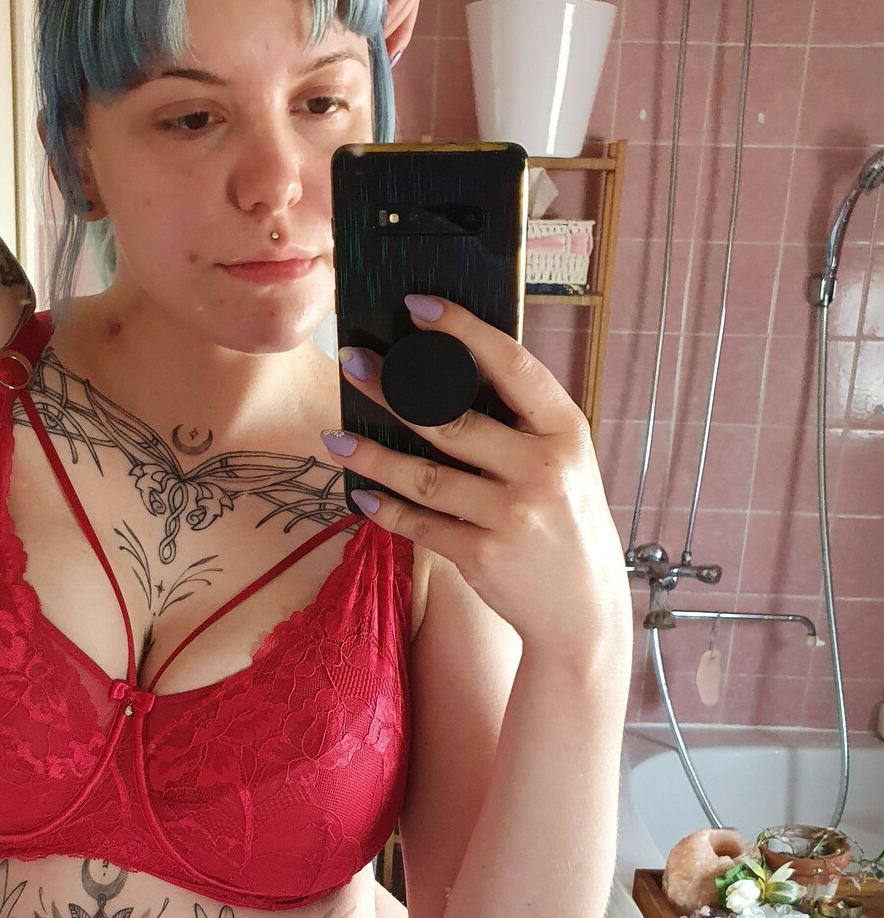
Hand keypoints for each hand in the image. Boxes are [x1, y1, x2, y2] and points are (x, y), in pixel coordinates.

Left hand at [320, 297, 631, 655]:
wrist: (584, 611)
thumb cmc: (566, 525)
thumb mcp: (565, 464)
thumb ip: (522, 426)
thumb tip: (445, 378)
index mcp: (565, 431)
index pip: (511, 364)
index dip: (462, 330)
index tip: (418, 306)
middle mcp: (541, 469)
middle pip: (451, 418)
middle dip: (392, 386)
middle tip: (352, 361)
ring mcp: (510, 514)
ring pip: (423, 474)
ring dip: (371, 454)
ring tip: (334, 435)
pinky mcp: (482, 555)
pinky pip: (419, 523)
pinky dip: (384, 507)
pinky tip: (358, 492)